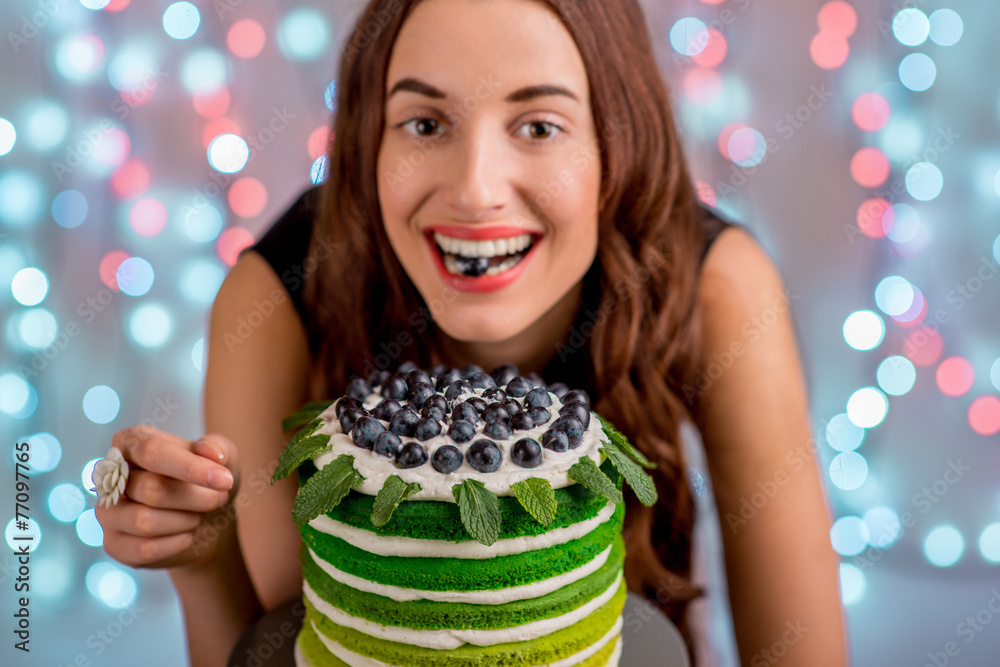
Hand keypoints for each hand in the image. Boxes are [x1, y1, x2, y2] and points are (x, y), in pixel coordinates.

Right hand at [95, 425, 239, 570]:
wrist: (208, 523)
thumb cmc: (208, 482)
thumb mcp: (224, 459)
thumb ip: (218, 447)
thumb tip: (210, 452)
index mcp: (132, 442)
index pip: (152, 451)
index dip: (190, 467)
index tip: (225, 481)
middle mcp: (111, 476)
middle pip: (150, 489)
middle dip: (196, 498)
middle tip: (218, 498)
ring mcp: (108, 512)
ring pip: (144, 521)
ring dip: (186, 521)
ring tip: (198, 515)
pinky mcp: (114, 544)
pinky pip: (145, 549)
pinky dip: (177, 543)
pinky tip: (187, 535)